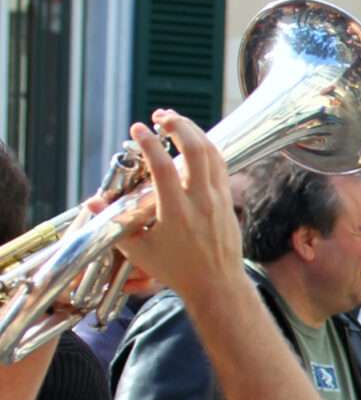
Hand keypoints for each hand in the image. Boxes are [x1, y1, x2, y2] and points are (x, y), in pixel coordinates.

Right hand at [100, 113, 240, 297]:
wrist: (217, 283)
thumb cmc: (176, 270)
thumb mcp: (138, 251)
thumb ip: (115, 224)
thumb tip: (92, 203)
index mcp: (176, 212)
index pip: (164, 168)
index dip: (150, 144)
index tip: (137, 128)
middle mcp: (201, 201)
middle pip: (196, 150)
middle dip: (179, 126)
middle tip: (160, 116)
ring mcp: (218, 198)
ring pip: (212, 153)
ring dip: (194, 131)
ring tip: (174, 121)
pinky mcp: (228, 199)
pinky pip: (221, 164)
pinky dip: (207, 147)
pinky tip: (193, 141)